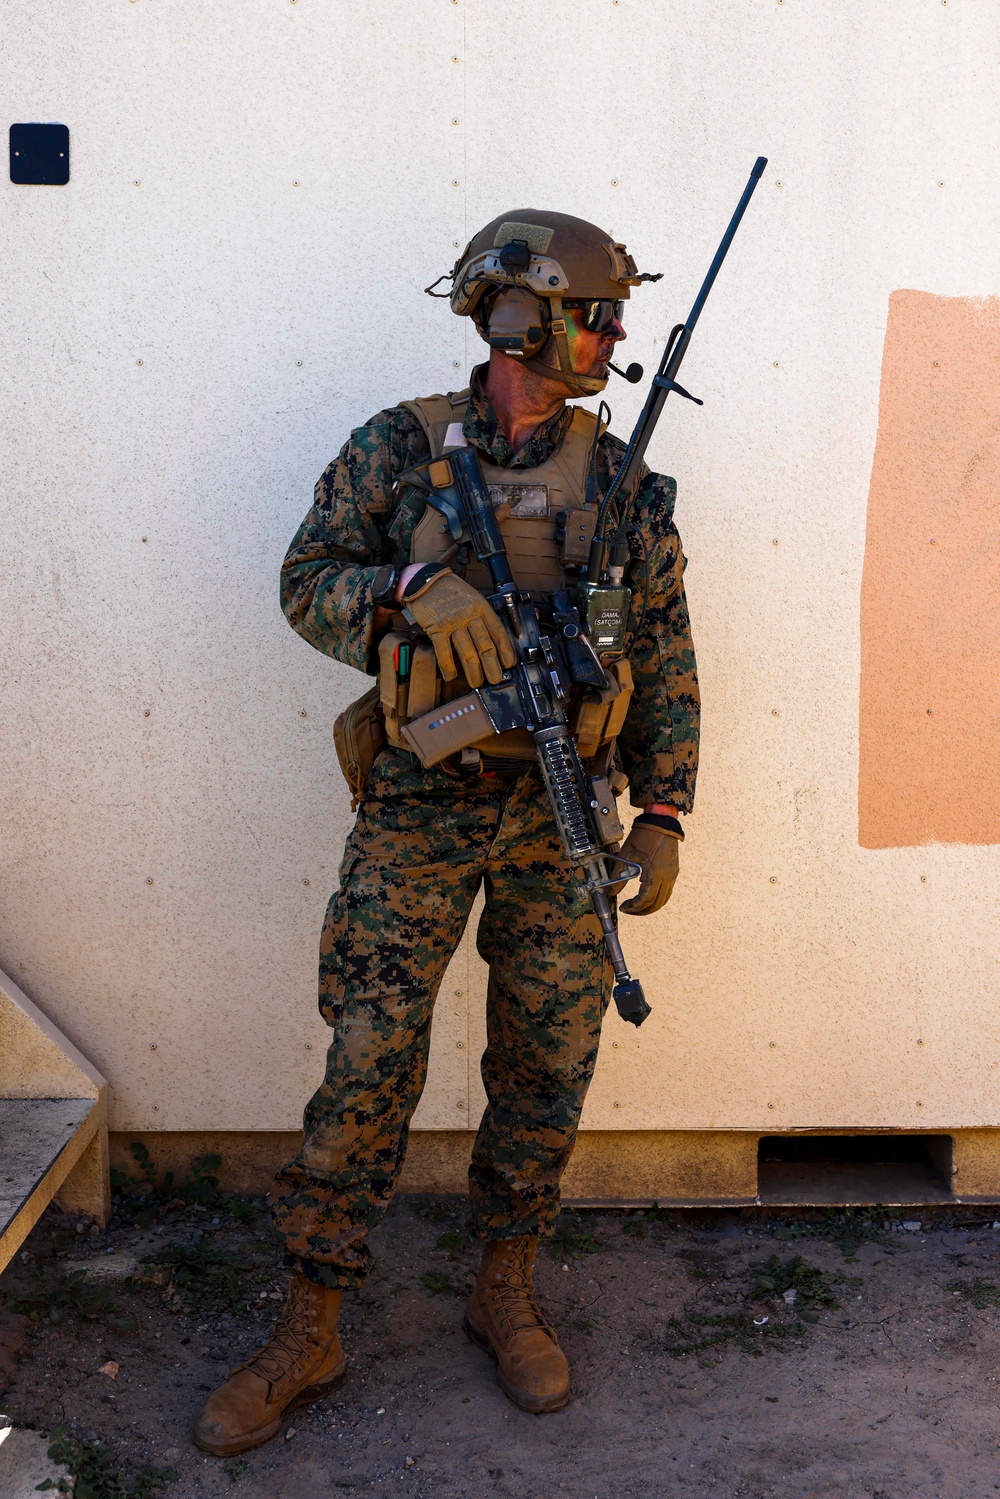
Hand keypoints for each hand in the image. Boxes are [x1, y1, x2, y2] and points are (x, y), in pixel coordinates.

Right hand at [403, 567, 515, 688]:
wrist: (424, 581)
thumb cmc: (449, 590)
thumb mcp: (472, 597)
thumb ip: (481, 615)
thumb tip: (492, 638)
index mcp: (481, 607)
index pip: (498, 631)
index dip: (506, 650)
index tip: (509, 663)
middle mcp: (469, 615)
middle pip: (485, 645)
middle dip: (492, 666)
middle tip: (495, 679)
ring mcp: (453, 622)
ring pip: (467, 652)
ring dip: (473, 671)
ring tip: (476, 682)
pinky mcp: (436, 628)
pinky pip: (444, 652)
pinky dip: (448, 667)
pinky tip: (451, 676)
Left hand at [613, 816, 680, 914]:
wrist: (661, 821)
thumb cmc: (644, 835)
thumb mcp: (626, 854)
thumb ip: (617, 874)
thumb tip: (610, 891)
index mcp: (655, 874)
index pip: (645, 900)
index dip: (633, 907)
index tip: (623, 907)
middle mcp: (667, 877)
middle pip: (656, 904)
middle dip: (641, 910)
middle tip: (629, 910)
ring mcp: (672, 874)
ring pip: (664, 899)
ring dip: (651, 906)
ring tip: (637, 905)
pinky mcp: (674, 870)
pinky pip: (667, 890)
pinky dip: (657, 897)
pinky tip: (647, 894)